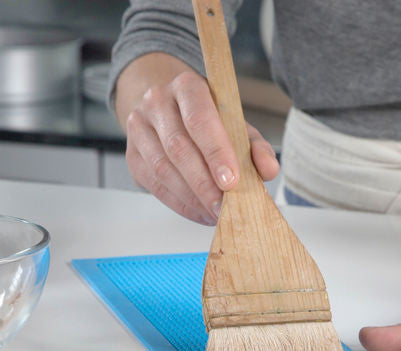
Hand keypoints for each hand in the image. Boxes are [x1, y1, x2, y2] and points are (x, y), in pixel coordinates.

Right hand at [125, 70, 279, 224]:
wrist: (168, 112)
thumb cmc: (208, 121)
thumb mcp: (236, 126)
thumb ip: (255, 147)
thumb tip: (268, 170)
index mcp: (187, 86)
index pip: (199, 120)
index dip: (216, 153)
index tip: (231, 182)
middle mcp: (157, 102)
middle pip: (178, 147)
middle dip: (204, 183)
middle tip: (223, 207)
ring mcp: (139, 128)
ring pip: (162, 169)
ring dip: (191, 197)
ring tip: (214, 213)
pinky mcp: (132, 155)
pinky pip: (154, 185)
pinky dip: (179, 204)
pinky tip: (199, 212)